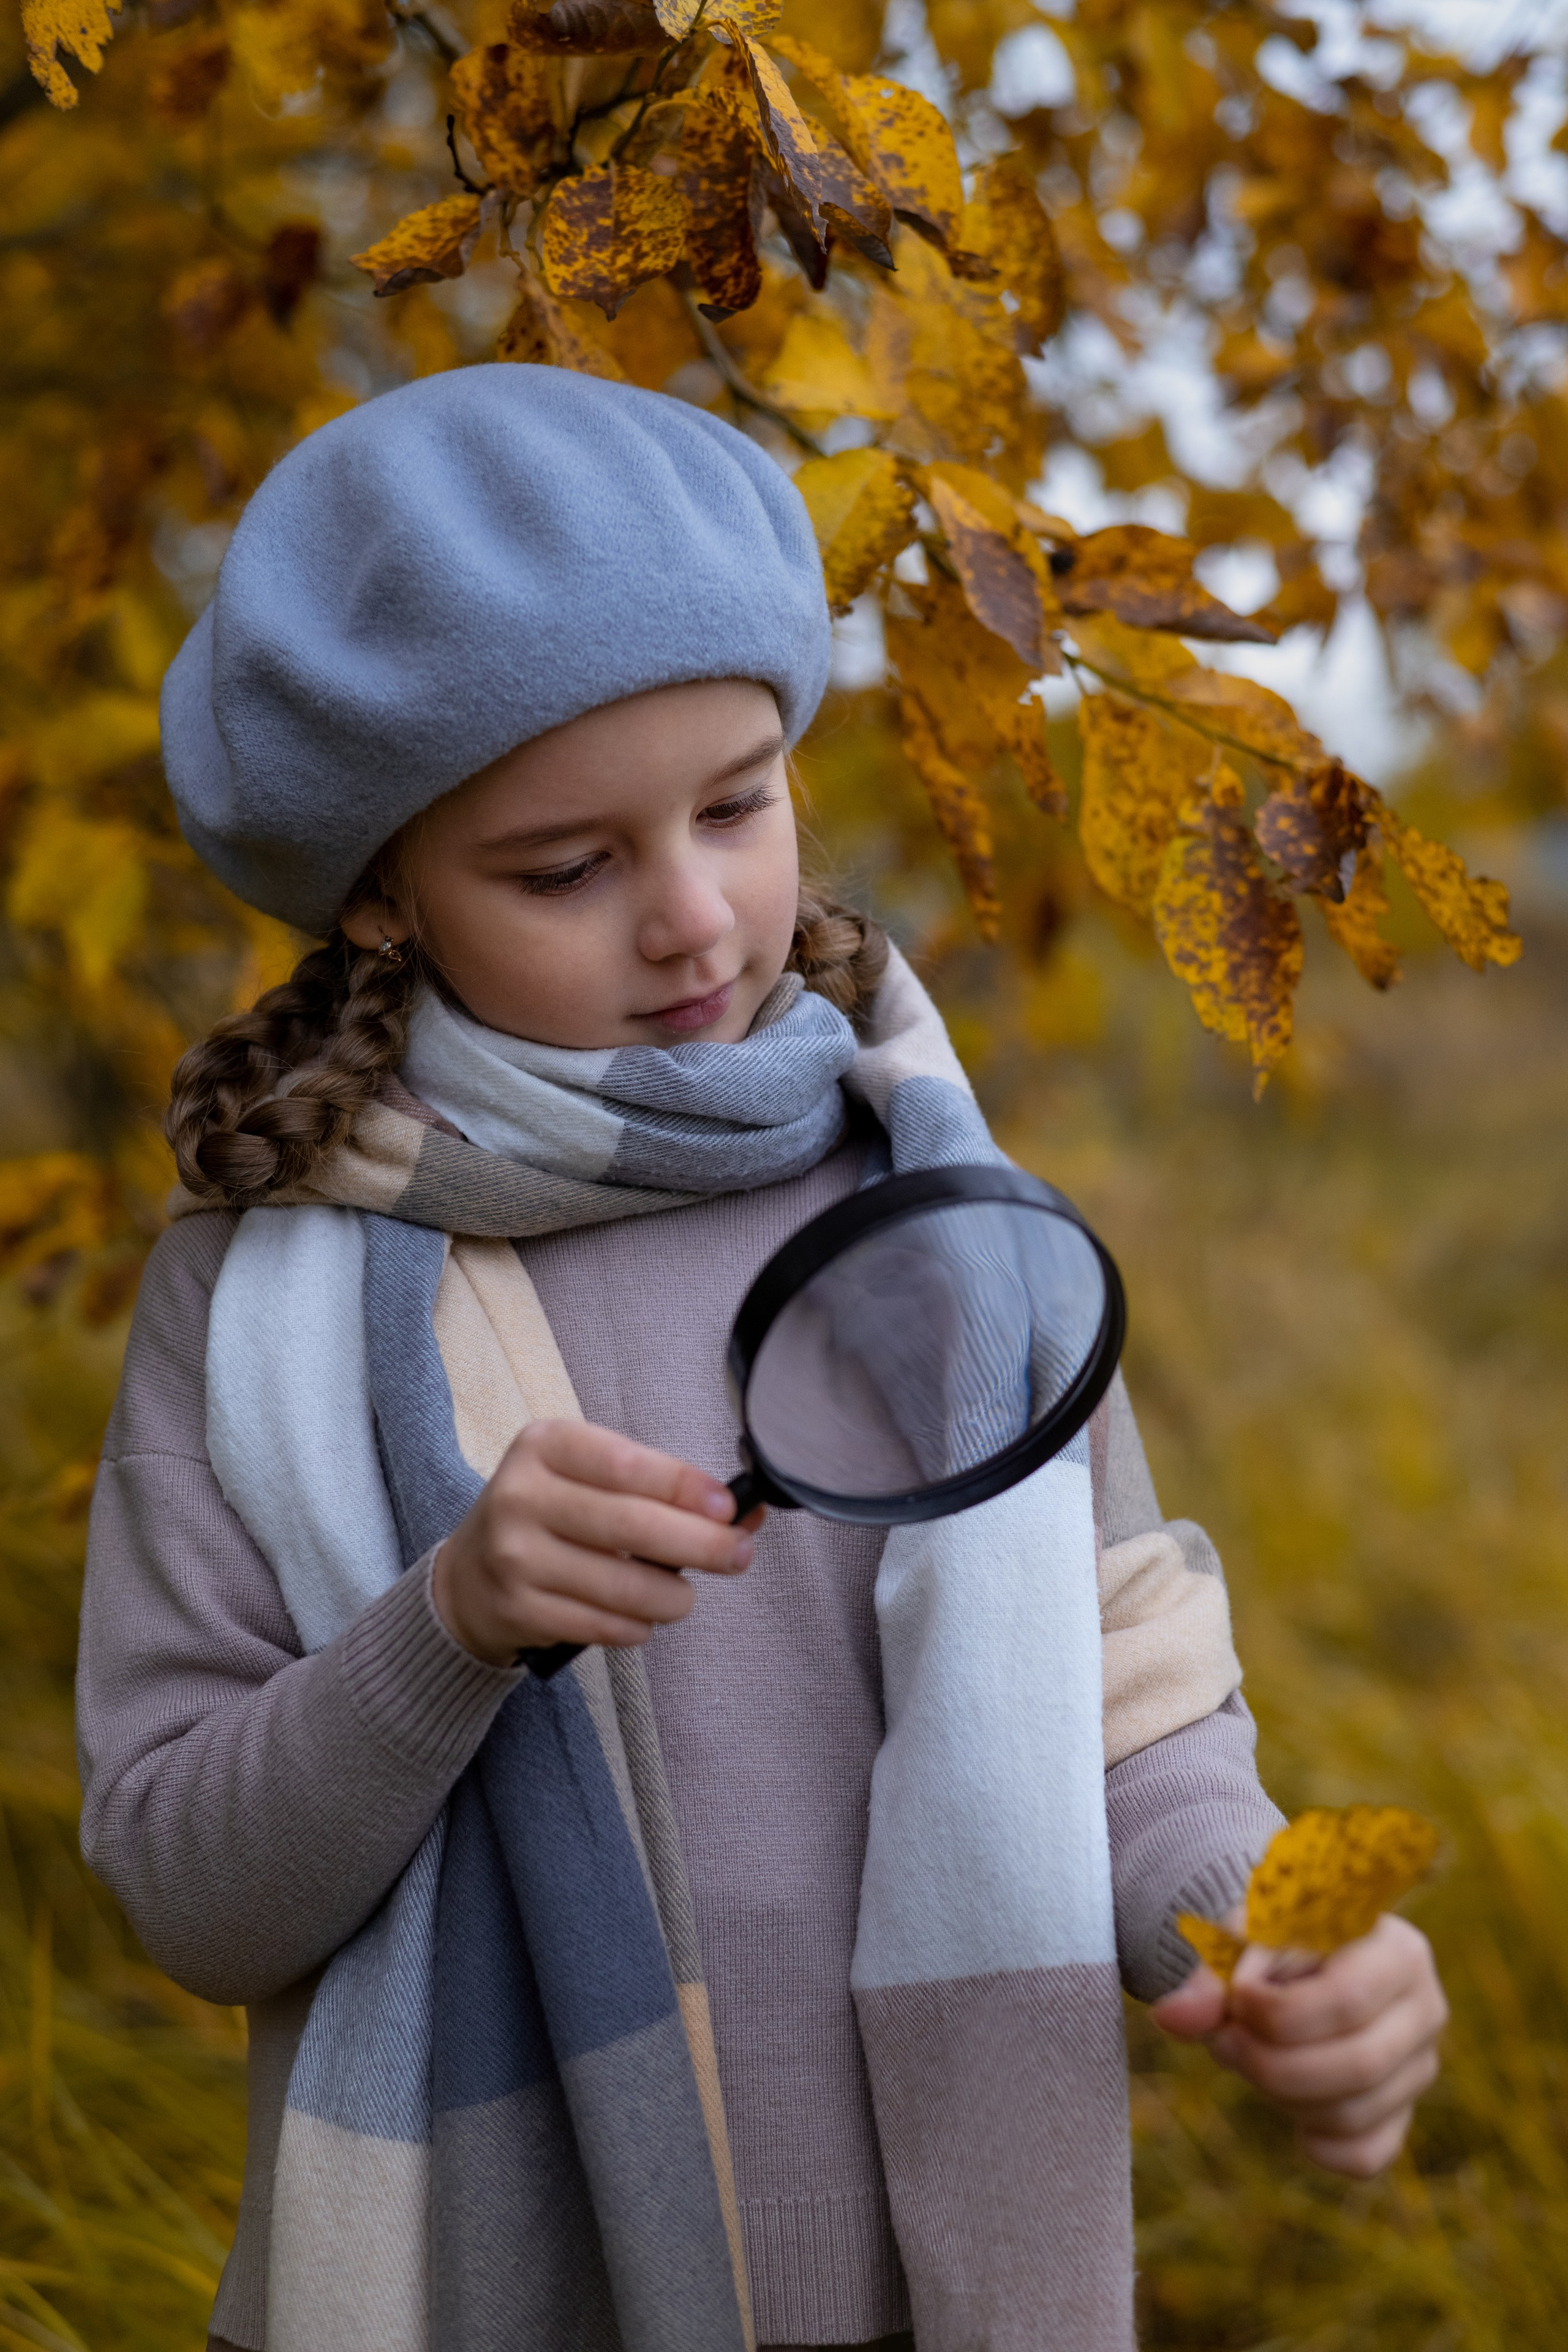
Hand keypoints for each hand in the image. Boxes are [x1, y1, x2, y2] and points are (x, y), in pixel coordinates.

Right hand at [431, 1419, 760, 1665]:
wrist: (467, 1577)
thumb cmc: (548, 1516)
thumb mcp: (587, 1478)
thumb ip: (659, 1488)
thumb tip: (745, 1510)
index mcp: (544, 1446)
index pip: (626, 1464)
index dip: (685, 1487)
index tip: (729, 1506)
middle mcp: (521, 1496)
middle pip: (631, 1525)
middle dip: (701, 1544)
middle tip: (739, 1555)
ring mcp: (515, 1556)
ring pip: (622, 1586)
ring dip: (673, 1597)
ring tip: (684, 1596)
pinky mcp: (518, 1610)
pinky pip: (601, 1625)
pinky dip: (637, 1627)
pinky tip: (643, 1618)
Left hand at [1150, 1909, 1446, 2175]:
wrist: (1293, 1956)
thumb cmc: (1269, 1940)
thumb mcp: (1240, 1940)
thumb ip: (1209, 1976)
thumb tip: (1170, 2019)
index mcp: (1396, 1947)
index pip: (1348, 2001)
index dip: (1277, 2014)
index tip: (1235, 1999)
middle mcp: (1425, 2007)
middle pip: (1360, 2064)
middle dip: (1272, 2063)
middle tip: (1225, 2042)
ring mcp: (1419, 2066)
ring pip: (1356, 2112)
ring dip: (1281, 2095)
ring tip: (1246, 2056)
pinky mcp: (1403, 2113)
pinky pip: (1366, 2155)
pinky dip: (1317, 2142)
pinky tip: (1289, 2106)